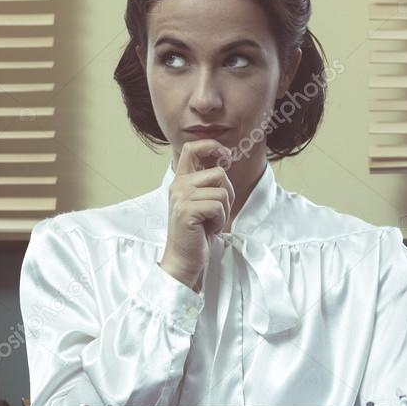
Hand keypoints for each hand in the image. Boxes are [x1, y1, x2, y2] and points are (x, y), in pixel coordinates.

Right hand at [158, 138, 234, 291]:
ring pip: (222, 191)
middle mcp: (179, 185)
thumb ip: (208, 181)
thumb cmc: (197, 232)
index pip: (192, 148)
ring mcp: (181, 197)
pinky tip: (208, 229)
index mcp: (181, 180)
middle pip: (219, 173)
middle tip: (217, 213)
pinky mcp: (187, 210)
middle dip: (227, 194)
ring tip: (210, 222)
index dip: (212, 146)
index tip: (226, 154)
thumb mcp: (202, 201)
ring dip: (224, 211)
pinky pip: (218, 206)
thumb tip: (224, 157)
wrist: (184, 259)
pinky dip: (220, 220)